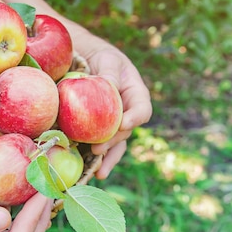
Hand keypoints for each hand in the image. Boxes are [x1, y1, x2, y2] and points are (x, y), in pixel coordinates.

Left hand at [81, 41, 152, 178]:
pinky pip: (102, 145)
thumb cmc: (103, 59)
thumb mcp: (108, 60)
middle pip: (125, 131)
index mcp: (136, 96)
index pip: (141, 110)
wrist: (89, 61)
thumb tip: (109, 85)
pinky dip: (97, 159)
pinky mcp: (101, 130)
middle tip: (98, 148)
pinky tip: (92, 172)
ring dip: (107, 158)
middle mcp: (129, 113)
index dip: (134, 118)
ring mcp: (115, 124)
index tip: (123, 123)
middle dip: (113, 142)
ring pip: (116, 144)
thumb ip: (110, 72)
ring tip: (98, 171)